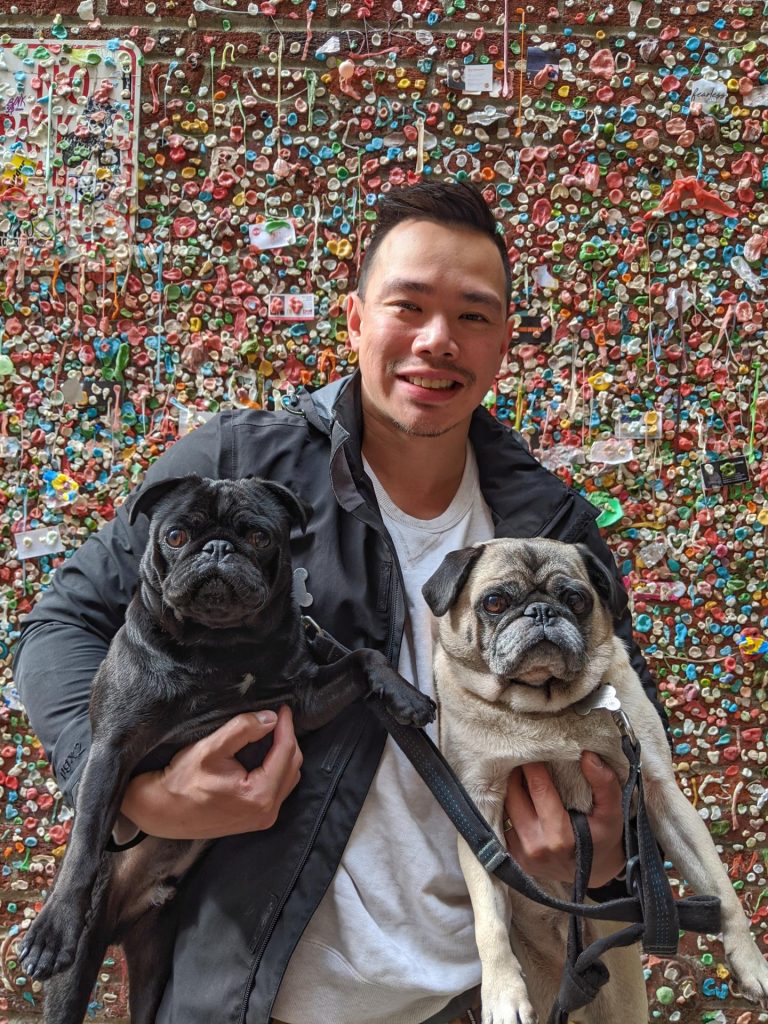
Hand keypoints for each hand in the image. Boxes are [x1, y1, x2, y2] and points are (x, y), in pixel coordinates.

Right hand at [121, 706, 302, 839]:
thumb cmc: (181, 782)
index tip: (282, 708)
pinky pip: (277, 789)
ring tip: (272, 733)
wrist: (161, 812)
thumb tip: (270, 718)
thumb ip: (243, 729)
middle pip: (292, 767)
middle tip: (277, 718)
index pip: (286, 753)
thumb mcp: (211, 748)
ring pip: (287, 779)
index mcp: (259, 796)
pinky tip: (265, 754)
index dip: (286, 726)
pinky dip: (276, 769)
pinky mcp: (254, 820)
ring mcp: (262, 819)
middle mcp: (266, 812)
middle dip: (287, 739)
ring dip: (283, 755)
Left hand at [503, 752, 624, 887]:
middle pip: (514, 795)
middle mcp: (535, 846)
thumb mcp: (613, 812)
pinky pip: (502, 823)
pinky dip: (508, 806)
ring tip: (519, 772)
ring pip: (505, 808)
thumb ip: (604, 783)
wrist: (596, 871)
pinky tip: (517, 794)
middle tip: (523, 755)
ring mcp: (521, 854)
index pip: (537, 787)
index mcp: (559, 836)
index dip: (533, 763)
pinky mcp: (514, 858)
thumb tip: (587, 755)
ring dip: (510, 788)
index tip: (533, 746)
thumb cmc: (604, 837)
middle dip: (517, 772)